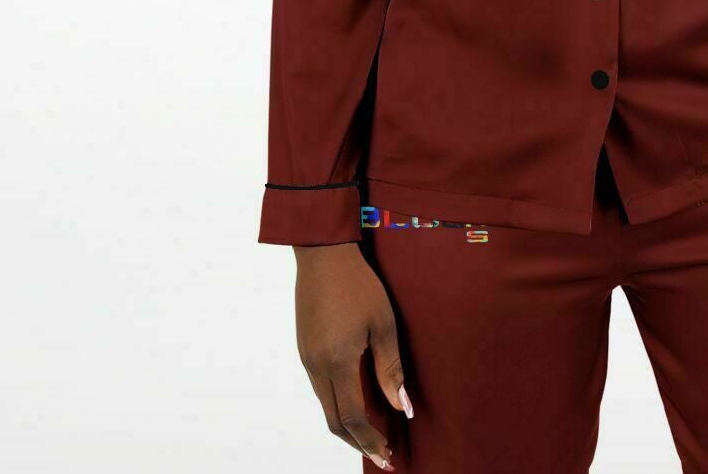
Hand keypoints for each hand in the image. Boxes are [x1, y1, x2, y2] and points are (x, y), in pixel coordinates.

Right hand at [293, 243, 413, 467]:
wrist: (323, 254)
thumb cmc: (358, 284)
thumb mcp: (382, 323)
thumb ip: (390, 368)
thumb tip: (402, 407)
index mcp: (337, 362)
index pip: (352, 417)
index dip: (370, 440)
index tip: (387, 456)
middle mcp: (316, 367)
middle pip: (334, 421)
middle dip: (358, 441)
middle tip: (381, 454)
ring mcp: (307, 358)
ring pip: (325, 406)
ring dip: (347, 425)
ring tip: (372, 433)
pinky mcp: (305, 348)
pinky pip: (320, 388)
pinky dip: (338, 404)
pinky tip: (355, 401)